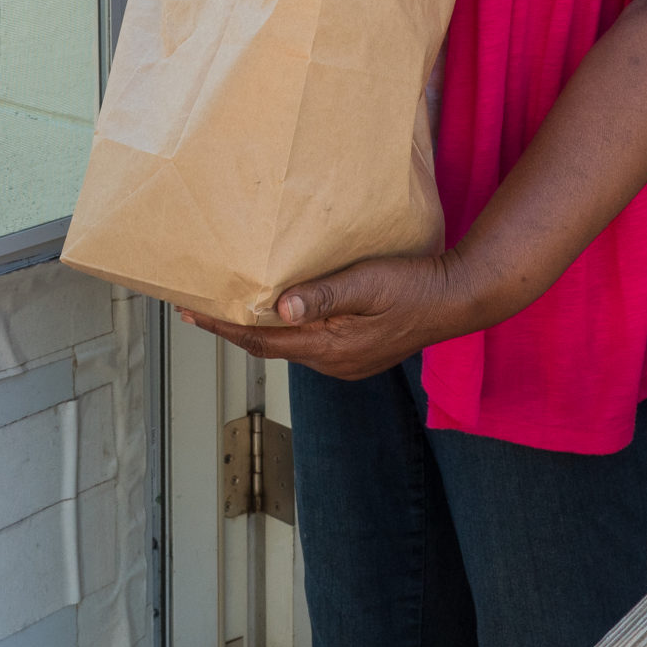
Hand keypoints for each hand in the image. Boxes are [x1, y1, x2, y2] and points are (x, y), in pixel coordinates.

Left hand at [179, 253, 465, 380]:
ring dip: (262, 328)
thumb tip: (279, 309)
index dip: (223, 327)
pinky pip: (311, 344)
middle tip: (202, 305)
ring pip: (290, 346)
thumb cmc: (413, 286)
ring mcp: (346, 362)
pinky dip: (288, 329)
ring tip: (235, 305)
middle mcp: (332, 363)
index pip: (261, 341)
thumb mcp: (367, 283)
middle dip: (234, 327)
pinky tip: (284, 310)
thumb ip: (323, 295)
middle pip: (270, 346)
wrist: (456, 299)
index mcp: (329, 348)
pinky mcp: (357, 354)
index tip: (191, 313)